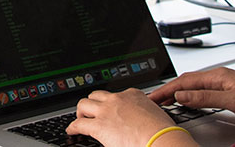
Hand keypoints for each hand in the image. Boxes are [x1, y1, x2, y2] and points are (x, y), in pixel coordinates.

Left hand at [66, 88, 194, 146]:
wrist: (162, 140)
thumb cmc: (163, 133)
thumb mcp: (153, 116)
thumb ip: (143, 115)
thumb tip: (142, 124)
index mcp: (133, 95)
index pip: (117, 95)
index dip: (111, 103)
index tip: (109, 108)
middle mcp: (118, 99)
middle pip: (97, 95)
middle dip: (92, 103)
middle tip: (91, 112)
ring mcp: (107, 111)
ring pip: (84, 104)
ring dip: (81, 112)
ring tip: (80, 119)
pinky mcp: (100, 126)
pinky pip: (79, 124)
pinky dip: (73, 127)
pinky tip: (71, 131)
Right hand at [147, 67, 234, 116]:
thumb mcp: (232, 100)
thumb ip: (206, 97)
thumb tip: (182, 95)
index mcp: (218, 76)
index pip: (184, 82)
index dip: (166, 89)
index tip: (153, 97)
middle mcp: (220, 77)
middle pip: (187, 81)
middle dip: (168, 89)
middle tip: (154, 99)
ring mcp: (224, 83)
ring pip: (194, 85)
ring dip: (177, 92)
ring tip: (165, 100)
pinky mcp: (229, 91)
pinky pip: (202, 90)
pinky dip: (189, 95)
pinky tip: (187, 101)